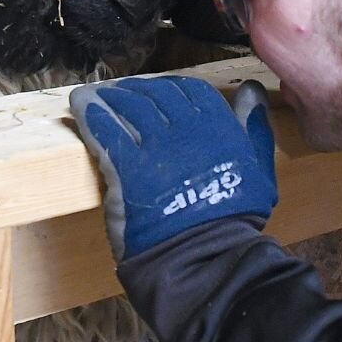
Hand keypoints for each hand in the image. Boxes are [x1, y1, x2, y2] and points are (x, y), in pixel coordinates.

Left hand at [69, 76, 277, 260]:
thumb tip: (252, 89)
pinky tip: (81, 103)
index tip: (161, 90)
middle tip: (123, 92)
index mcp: (219, 125)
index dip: (173, 87)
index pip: (191, 90)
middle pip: (155, 93)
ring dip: (112, 96)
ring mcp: (154, 144)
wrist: (205, 255)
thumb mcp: (260, 168)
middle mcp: (186, 126)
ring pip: (128, 105)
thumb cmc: (236, 216)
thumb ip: (254, 126)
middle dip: (138, 89)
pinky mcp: (124, 166)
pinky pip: (103, 128)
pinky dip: (90, 112)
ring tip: (99, 94)